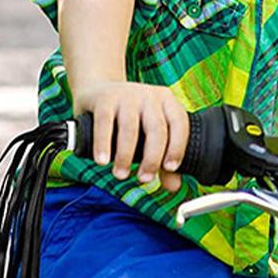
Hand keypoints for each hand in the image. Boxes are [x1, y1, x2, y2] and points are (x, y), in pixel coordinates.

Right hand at [73, 81, 189, 191]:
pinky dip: (104, 144)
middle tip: (144, 178)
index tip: (170, 169)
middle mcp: (150, 96)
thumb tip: (174, 187)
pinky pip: (105, 123)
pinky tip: (102, 161)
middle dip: (152, 158)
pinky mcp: (105, 98)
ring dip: (126, 156)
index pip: (179, 124)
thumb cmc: (129, 118)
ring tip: (121, 174)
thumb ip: (162, 158)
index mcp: (167, 101)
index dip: (177, 147)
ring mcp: (128, 95)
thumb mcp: (147, 133)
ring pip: (130, 128)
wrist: (98, 91)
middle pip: (157, 129)